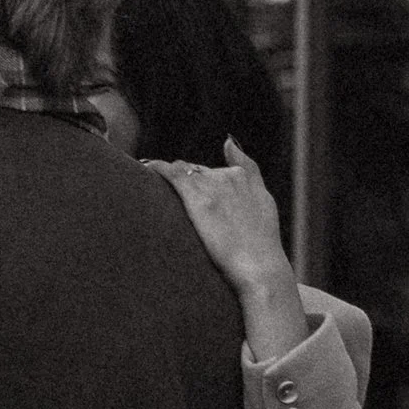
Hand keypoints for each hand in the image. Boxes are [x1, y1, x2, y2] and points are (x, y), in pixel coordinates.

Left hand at [145, 140, 306, 358]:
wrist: (259, 267)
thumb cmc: (261, 245)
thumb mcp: (264, 203)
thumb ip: (250, 173)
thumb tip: (229, 141)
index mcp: (244, 178)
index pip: (214, 170)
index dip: (200, 179)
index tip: (188, 188)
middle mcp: (227, 175)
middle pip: (195, 171)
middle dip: (182, 182)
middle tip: (165, 198)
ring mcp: (211, 184)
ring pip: (180, 171)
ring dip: (166, 177)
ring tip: (147, 185)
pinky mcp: (196, 195)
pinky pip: (169, 173)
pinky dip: (155, 168)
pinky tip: (144, 170)